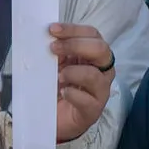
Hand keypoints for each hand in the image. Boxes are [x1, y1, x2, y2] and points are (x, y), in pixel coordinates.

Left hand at [52, 24, 115, 143]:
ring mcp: (100, 91)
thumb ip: (55, 51)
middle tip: (53, 48)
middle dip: (75, 45)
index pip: (92, 34)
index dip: (74, 29)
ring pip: (95, 75)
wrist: (54, 118)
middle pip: (100, 49)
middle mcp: (102, 71)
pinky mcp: (93, 110)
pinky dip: (72, 93)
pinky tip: (62, 92)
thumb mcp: (55, 65)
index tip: (52, 29)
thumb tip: (47, 37)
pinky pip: (87, 100)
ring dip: (73, 72)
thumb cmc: (58, 87)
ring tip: (58, 76)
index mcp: (94, 55)